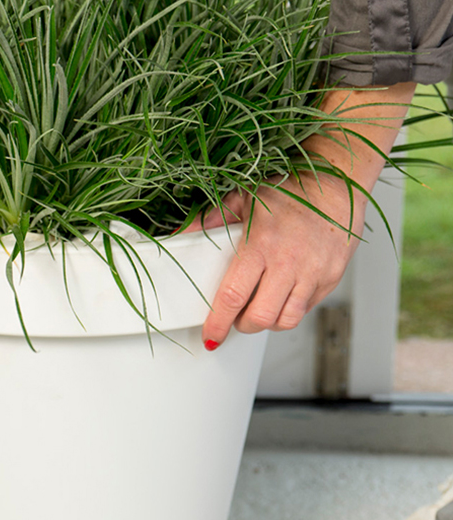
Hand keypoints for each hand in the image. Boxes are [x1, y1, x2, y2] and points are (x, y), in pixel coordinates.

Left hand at [187, 173, 365, 346]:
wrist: (339, 183)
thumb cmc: (290, 190)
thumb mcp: (243, 198)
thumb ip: (210, 220)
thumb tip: (180, 234)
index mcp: (261, 245)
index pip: (233, 296)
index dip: (218, 322)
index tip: (210, 336)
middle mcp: (289, 263)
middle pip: (260, 317)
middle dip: (242, 326)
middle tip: (234, 319)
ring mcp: (314, 273)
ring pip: (286, 320)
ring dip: (267, 323)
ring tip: (258, 309)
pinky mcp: (331, 278)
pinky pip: (306, 309)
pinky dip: (289, 311)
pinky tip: (280, 297)